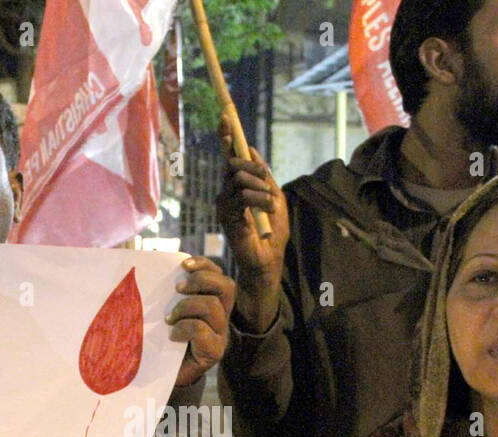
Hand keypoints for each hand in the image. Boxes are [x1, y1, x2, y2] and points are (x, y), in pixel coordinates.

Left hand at [167, 257, 231, 387]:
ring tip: (169, 318)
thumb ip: (163, 293)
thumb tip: (140, 265)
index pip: (219, 275)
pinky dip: (184, 328)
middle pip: (226, 287)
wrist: (161, 376)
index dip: (205, 265)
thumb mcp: (162, 311)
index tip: (183, 263)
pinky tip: (172, 335)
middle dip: (201, 280)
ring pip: (213, 306)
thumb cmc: (160, 340)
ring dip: (187, 306)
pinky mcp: (214, 352)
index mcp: (212, 302)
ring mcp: (220, 334)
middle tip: (177, 288)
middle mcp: (221, 317)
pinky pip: (203, 330)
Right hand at [215, 114, 288, 332]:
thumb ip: (263, 175)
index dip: (226, 136)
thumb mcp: (273, 196)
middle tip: (266, 181)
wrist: (268, 258)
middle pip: (233, 163)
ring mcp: (224, 204)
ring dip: (259, 187)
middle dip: (253, 168)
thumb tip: (252, 150)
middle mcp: (227, 192)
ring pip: (237, 178)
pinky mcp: (226, 216)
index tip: (225, 117)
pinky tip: (266, 209)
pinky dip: (257, 199)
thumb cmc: (272, 229)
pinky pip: (241, 196)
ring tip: (270, 203)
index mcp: (237, 185)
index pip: (229, 156)